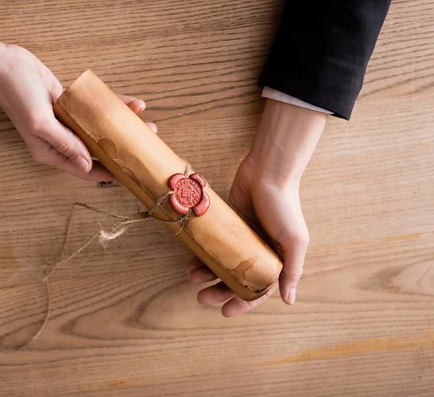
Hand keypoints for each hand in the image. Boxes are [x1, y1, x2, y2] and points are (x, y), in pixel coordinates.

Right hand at [0, 45, 155, 180]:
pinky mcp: (68, 105)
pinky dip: (111, 106)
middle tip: (145, 143)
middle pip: (95, 150)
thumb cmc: (17, 94)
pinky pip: (94, 110)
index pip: (84, 169)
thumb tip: (86, 166)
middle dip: (121, 148)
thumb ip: (65, 144)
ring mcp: (65, 122)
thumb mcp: (40, 122)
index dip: (108, 173)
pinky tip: (130, 102)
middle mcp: (59, 140)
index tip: (130, 174)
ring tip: (145, 122)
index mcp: (50, 152)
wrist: (5, 64)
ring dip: (120, 126)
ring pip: (98, 129)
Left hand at [187, 99, 327, 315]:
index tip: (225, 313)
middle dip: (218, 291)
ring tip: (192, 276)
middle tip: (201, 298)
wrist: (267, 172)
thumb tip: (289, 301)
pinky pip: (214, 243)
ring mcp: (242, 238)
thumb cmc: (284, 206)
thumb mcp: (294, 241)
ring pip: (221, 263)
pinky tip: (191, 260)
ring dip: (206, 273)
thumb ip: (291, 270)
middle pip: (236, 279)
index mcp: (277, 260)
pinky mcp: (227, 225)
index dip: (243, 303)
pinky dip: (202, 253)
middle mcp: (259, 252)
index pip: (258, 289)